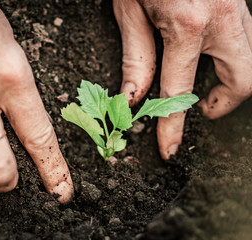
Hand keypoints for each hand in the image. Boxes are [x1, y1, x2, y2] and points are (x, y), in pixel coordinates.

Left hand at [113, 0, 251, 158]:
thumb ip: (137, 58)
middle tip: (201, 108)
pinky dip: (229, 55)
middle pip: (245, 80)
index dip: (172, 127)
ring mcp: (239, 8)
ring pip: (251, 59)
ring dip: (230, 78)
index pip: (179, 92)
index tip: (168, 149)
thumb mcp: (129, 11)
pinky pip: (244, 38)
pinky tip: (207, 54)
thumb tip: (134, 98)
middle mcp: (224, 19)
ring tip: (204, 84)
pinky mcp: (239, 1)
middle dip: (225, 102)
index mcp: (190, 25)